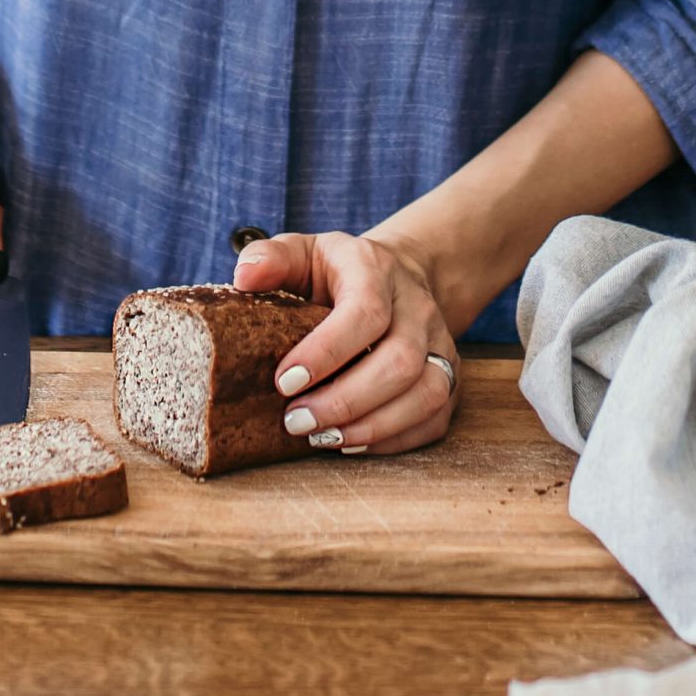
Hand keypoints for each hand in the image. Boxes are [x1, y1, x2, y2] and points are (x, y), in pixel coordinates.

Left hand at [228, 228, 459, 454]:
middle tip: (296, 421)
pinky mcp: (450, 376)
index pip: (365, 313)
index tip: (284, 382)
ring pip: (427, 393)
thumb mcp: (303, 252)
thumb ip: (270, 258)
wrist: (400, 275)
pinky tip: (352, 443)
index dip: (326, 352)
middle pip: (400, 361)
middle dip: (346, 401)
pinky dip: (395, 440)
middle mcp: (417, 307)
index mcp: (376, 271)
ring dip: (373, 426)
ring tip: (322, 439)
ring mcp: (439, 344)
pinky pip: (434, 419)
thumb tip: (245, 276)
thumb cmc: (339, 272)